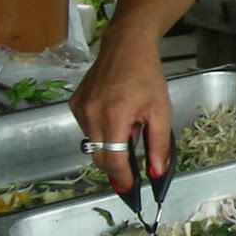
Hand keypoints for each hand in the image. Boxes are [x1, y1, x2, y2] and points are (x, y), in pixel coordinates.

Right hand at [70, 27, 173, 187]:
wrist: (126, 46)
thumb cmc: (146, 76)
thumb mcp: (161, 110)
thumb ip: (159, 144)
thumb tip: (156, 171)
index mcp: (114, 116)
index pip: (113, 159)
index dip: (122, 178)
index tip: (129, 189)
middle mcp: (91, 114)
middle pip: (99, 157)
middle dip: (115, 166)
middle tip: (132, 167)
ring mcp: (80, 109)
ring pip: (93, 143)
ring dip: (110, 145)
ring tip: (128, 126)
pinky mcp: (75, 104)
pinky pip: (87, 129)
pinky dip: (101, 131)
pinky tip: (115, 116)